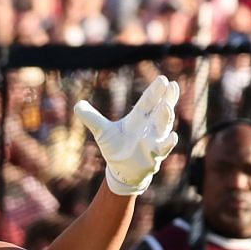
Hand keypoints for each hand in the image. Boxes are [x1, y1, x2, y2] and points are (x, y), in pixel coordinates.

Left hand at [75, 75, 178, 195]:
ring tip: (166, 107)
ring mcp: (154, 140)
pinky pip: (163, 148)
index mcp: (139, 117)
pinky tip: (173, 136)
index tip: (163, 79)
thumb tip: (77, 105)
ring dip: (166, 117)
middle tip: (172, 85)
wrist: (121, 170)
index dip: (155, 91)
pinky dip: (168, 143)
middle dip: (167, 98)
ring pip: (163, 127)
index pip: (148, 101)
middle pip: (161, 110)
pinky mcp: (155, 156)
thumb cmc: (116, 147)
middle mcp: (150, 126)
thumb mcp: (102, 131)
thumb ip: (92, 118)